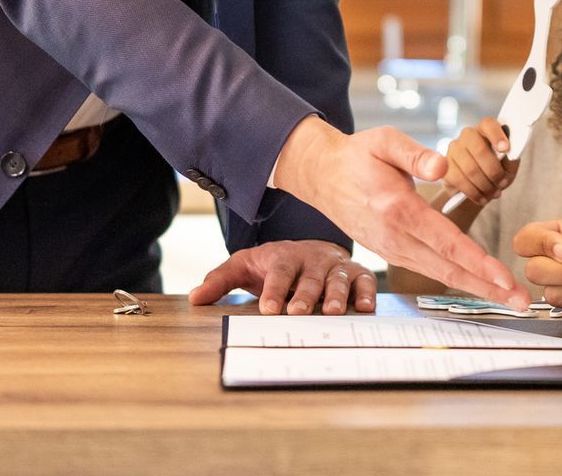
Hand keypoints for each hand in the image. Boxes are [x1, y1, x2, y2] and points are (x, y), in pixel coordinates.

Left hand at [188, 240, 375, 314]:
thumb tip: (195, 298)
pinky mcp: (356, 273)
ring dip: (336, 295)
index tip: (268, 309)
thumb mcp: (243, 266)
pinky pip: (365, 280)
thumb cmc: (274, 264)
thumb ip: (220, 281)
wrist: (309, 249)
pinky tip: (364, 308)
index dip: (274, 289)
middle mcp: (312, 259)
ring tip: (332, 312)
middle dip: (305, 294)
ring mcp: (335, 266)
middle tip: (298, 313)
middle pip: (309, 276)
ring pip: (338, 279)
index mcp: (284, 256)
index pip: (279, 271)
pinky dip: (367, 292)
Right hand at [272, 117, 527, 309]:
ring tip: (509, 298)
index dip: (479, 263)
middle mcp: (396, 237)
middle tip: (522, 301)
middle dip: (488, 288)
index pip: (447, 243)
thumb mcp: (384, 141)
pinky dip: (457, 280)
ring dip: (477, 288)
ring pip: (440, 275)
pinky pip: (429, 270)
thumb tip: (443, 165)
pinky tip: (478, 284)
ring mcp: (392, 249)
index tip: (505, 278)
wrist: (322, 176)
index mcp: (398, 209)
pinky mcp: (392, 252)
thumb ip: (414, 153)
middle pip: (449, 270)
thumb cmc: (357, 157)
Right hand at [443, 117, 518, 205]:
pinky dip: (474, 193)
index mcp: (485, 128)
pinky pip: (459, 180)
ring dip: (486, 186)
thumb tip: (511, 156)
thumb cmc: (495, 168)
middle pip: (479, 150)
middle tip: (502, 184)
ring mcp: (454, 149)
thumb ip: (511, 158)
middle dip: (494, 171)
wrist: (477, 185)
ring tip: (494, 194)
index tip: (505, 149)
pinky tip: (482, 198)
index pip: (489, 124)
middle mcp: (467, 135)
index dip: (497, 136)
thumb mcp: (508, 164)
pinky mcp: (445, 166)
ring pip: (470, 169)